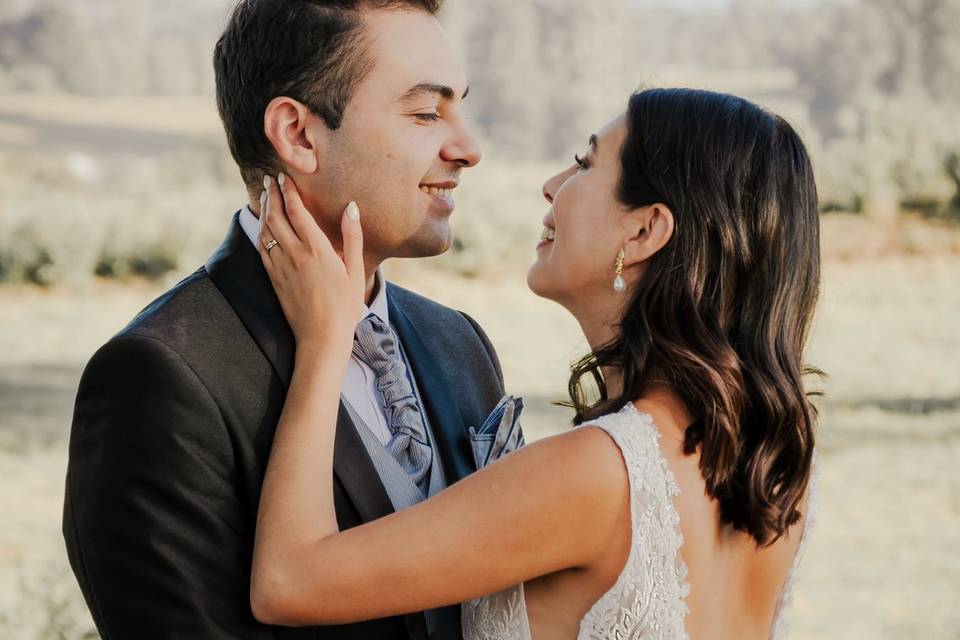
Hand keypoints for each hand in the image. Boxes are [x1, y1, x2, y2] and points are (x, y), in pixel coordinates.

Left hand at [257, 173, 364, 358]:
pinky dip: (260, 231)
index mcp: (316, 249)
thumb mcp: (356, 271)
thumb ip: (352, 237)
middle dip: (272, 195)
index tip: (284, 177)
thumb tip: (351, 208)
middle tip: (270, 180)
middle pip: (277, 216)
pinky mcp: (274, 279)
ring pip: (266, 230)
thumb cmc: (345, 306)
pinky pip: (262, 248)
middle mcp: (294, 254)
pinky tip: (263, 226)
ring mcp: (280, 267)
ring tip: (266, 196)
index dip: (289, 191)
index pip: (297, 211)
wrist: (321, 337)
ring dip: (264, 210)